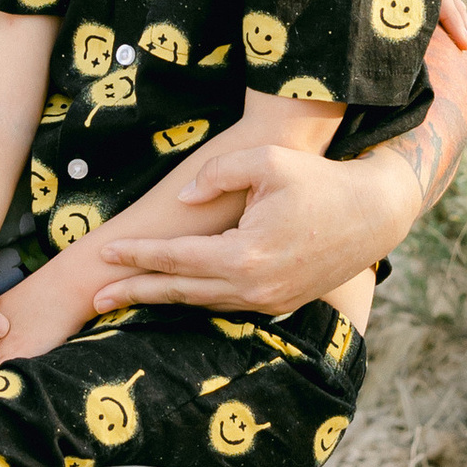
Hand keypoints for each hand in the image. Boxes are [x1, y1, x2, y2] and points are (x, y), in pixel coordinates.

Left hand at [95, 20, 466, 312]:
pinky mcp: (280, 305)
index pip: (177, 259)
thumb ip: (217, 174)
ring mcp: (268, 303)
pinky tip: (173, 297)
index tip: (104, 255)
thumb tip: (183, 198)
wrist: (373, 215)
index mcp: (246, 256)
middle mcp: (254, 288)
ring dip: (162, 301)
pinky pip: (227, 305)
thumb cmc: (318, 181)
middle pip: (181, 293)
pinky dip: (196, 301)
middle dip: (135, 293)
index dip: (138, 257)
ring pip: (202, 304)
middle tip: (93, 299)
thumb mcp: (267, 161)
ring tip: (122, 300)